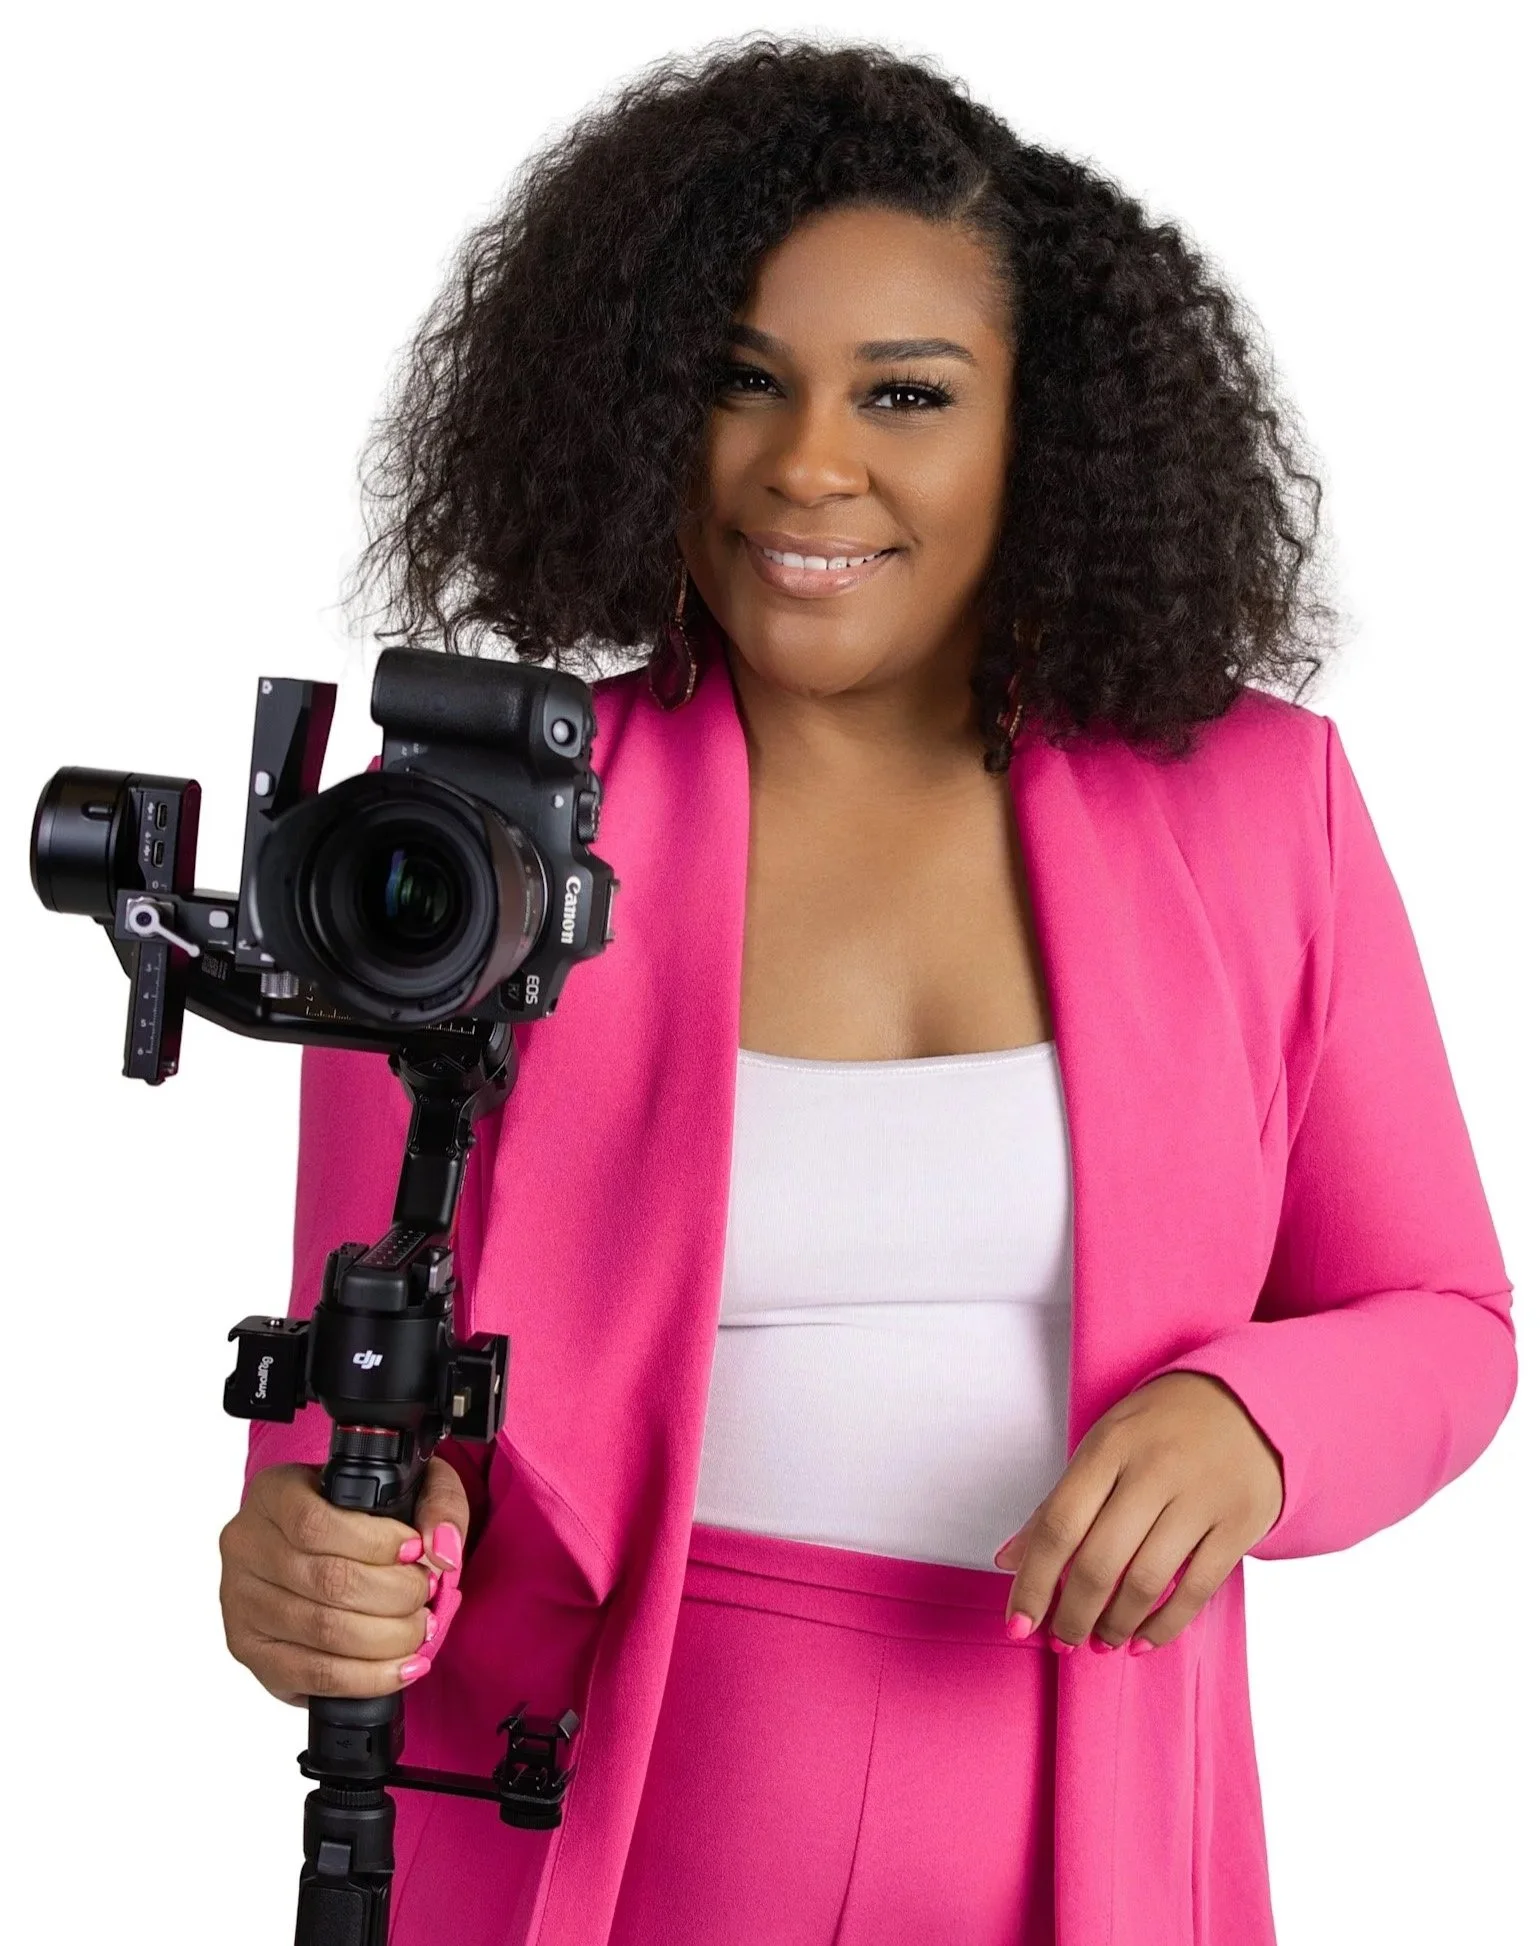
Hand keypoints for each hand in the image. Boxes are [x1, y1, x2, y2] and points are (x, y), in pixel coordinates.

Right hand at [219, 1454, 469, 1705]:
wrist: (324, 1548)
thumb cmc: (365, 1514)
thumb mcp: (410, 1484)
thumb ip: (438, 1505)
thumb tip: (442, 1551)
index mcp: (275, 1494)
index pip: (316, 1523)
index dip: (376, 1544)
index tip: (416, 1552)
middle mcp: (246, 1545)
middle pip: (327, 1581)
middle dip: (394, 1596)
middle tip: (426, 1595)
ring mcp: (240, 1601)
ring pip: (322, 1631)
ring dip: (387, 1638)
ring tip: (419, 1629)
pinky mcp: (251, 1650)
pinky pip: (312, 1674)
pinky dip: (366, 1677)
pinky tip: (401, 1668)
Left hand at [992, 1371, 1283, 1653]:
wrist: (1245, 1402)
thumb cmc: (1159, 1429)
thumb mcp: (1102, 1447)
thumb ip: (1058, 1503)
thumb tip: (1009, 1561)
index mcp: (1109, 1446)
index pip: (1058, 1525)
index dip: (1033, 1582)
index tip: (1018, 1624)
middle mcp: (1154, 1470)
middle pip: (1100, 1561)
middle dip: (1073, 1614)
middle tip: (1062, 1641)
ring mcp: (1200, 1497)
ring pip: (1146, 1582)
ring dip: (1115, 1625)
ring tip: (1100, 1642)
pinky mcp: (1239, 1522)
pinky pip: (1196, 1589)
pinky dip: (1164, 1625)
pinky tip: (1142, 1640)